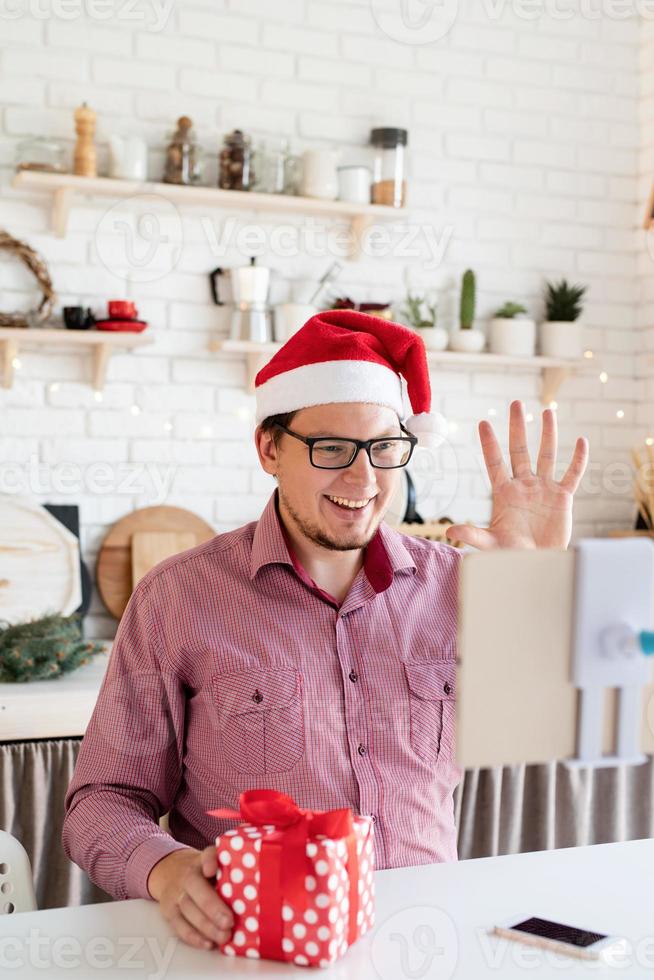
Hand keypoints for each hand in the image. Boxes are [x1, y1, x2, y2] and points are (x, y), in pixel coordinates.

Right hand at [147, 845, 232, 950]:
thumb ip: (230, 872)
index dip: (210, 861)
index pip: (207, 855)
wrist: (171, 871)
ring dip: (207, 926)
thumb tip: (250, 890)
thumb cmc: (202, 871)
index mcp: (202, 860)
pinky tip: (209, 943)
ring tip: (224, 936)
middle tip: (229, 922)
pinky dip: (194, 937)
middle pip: (196, 888)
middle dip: (213, 907)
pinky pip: (179, 926)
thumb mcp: (214, 864)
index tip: (212, 870)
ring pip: (188, 910)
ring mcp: (175, 893)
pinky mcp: (169, 911)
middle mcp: (187, 874)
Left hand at [446, 400, 588, 550]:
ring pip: (546, 455)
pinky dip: (578, 459)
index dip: (490, 444)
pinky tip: (581, 441)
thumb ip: (473, 535)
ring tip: (548, 411)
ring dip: (548, 434)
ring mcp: (544, 489)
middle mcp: (524, 485)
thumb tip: (450, 531)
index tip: (483, 423)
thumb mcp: (491, 544)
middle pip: (520, 450)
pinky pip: (572, 474)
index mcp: (504, 493)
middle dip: (518, 427)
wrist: (538, 564)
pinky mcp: (563, 497)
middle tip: (516, 403)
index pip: (495, 462)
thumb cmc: (512, 554)